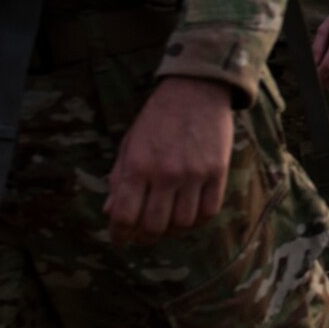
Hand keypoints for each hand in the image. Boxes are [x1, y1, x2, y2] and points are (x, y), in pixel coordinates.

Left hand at [106, 76, 234, 244]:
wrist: (196, 89)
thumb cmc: (157, 117)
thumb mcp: (130, 143)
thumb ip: (119, 179)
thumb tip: (111, 213)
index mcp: (138, 165)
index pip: (124, 216)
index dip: (119, 234)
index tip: (120, 238)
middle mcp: (165, 173)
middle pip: (154, 226)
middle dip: (144, 238)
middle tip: (142, 236)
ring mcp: (194, 174)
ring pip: (182, 224)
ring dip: (171, 230)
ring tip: (166, 224)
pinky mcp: (217, 172)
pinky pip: (208, 212)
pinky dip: (196, 221)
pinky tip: (188, 215)